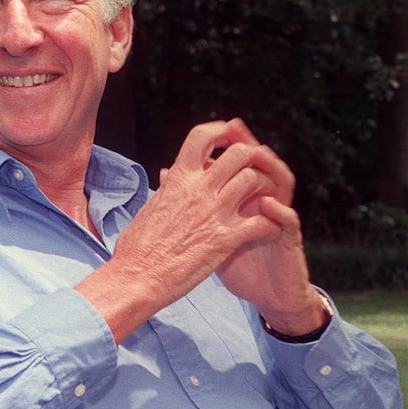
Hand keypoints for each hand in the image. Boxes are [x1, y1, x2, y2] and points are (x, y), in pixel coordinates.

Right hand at [76, 119, 322, 340]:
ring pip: (253, 180)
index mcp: (179, 179)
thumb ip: (166, 189)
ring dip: (265, 188)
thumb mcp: (150, 208)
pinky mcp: (226, 239)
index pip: (201, 137)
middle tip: (255, 172)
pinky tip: (268, 231)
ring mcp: (214, 213)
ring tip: (265, 200)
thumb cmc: (136, 248)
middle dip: (252, 159)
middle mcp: (199, 190)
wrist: (136, 277)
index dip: (220, 131)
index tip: (229, 137)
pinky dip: (270, 224)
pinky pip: (261, 222)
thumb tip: (168, 177)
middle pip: (238, 153)